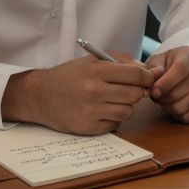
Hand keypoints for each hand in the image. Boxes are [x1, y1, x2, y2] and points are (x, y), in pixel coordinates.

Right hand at [2, 53, 156, 134]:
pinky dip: (113, 118)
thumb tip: (147, 72)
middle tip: (129, 89)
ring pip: (128, 111)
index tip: (147, 78)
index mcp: (96, 71)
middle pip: (135, 94)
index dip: (147, 77)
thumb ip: (121, 61)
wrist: (40, 96)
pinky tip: (102, 110)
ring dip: (126, 106)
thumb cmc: (70, 76)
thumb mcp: (92, 60)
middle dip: (137, 92)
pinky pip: (115, 123)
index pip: (136, 75)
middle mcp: (94, 91)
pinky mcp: (89, 127)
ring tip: (114, 100)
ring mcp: (91, 111)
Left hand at [145, 46, 188, 122]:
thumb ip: (152, 68)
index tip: (153, 92)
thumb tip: (153, 76)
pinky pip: (188, 117)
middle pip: (177, 93)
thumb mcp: (158, 61)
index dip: (164, 83)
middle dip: (161, 98)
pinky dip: (178, 115)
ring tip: (166, 100)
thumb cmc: (169, 66)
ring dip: (167, 107)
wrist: (188, 72)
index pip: (180, 69)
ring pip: (181, 107)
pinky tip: (176, 105)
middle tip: (157, 96)